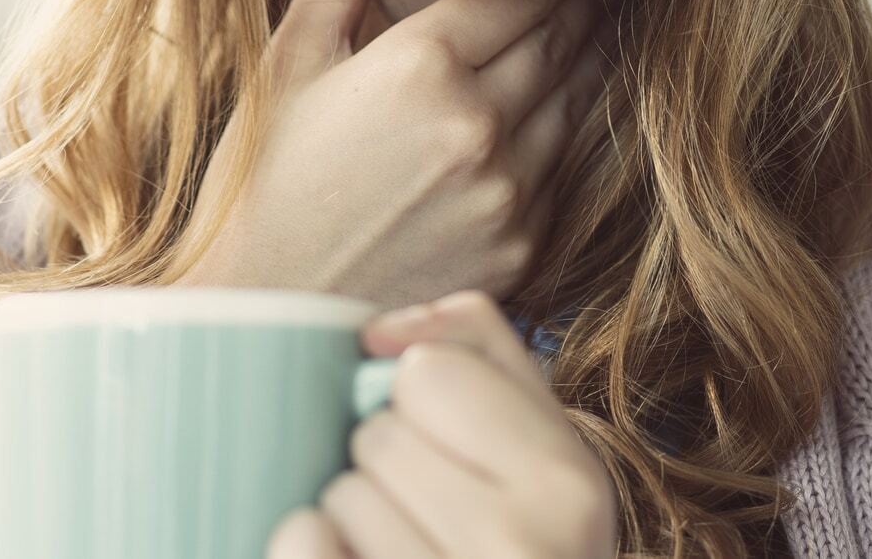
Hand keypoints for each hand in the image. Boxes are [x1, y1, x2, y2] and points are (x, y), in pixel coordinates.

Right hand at [171, 0, 634, 310]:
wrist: (270, 319)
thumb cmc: (263, 187)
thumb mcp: (287, 67)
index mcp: (421, 66)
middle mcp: (479, 124)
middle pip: (564, 35)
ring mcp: (508, 190)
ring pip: (579, 97)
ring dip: (599, 50)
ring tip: (611, 13)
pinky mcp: (522, 246)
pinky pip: (567, 165)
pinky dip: (578, 121)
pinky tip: (580, 95)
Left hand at [266, 289, 619, 558]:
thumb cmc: (525, 528)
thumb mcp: (537, 429)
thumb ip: (473, 341)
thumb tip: (376, 334)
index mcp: (567, 485)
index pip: (426, 372)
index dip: (424, 399)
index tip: (455, 448)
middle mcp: (525, 550)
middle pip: (379, 435)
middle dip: (388, 462)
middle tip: (431, 511)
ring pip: (341, 497)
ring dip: (357, 516)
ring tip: (409, 547)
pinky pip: (304, 545)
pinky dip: (312, 548)